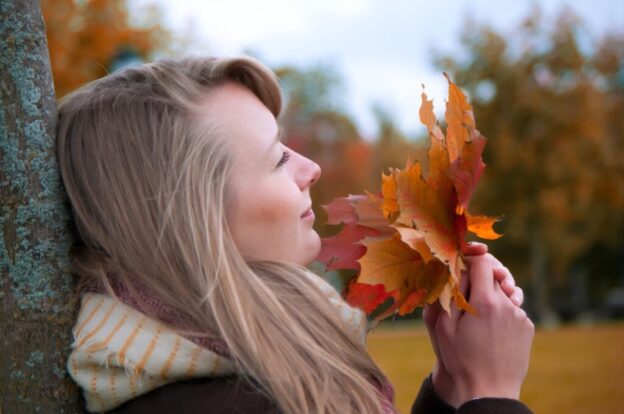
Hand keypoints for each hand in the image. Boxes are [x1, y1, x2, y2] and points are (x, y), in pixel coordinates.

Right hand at [428, 251, 533, 405]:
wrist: (490, 390)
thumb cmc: (461, 359)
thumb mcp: (444, 326)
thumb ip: (449, 293)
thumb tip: (454, 270)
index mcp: (485, 300)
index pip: (483, 262)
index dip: (471, 260)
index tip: (462, 266)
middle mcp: (507, 304)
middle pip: (493, 277)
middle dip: (479, 281)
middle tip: (465, 297)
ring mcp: (520, 316)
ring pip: (503, 294)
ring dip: (490, 299)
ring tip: (478, 321)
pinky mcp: (527, 328)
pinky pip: (512, 310)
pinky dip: (501, 314)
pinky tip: (491, 332)